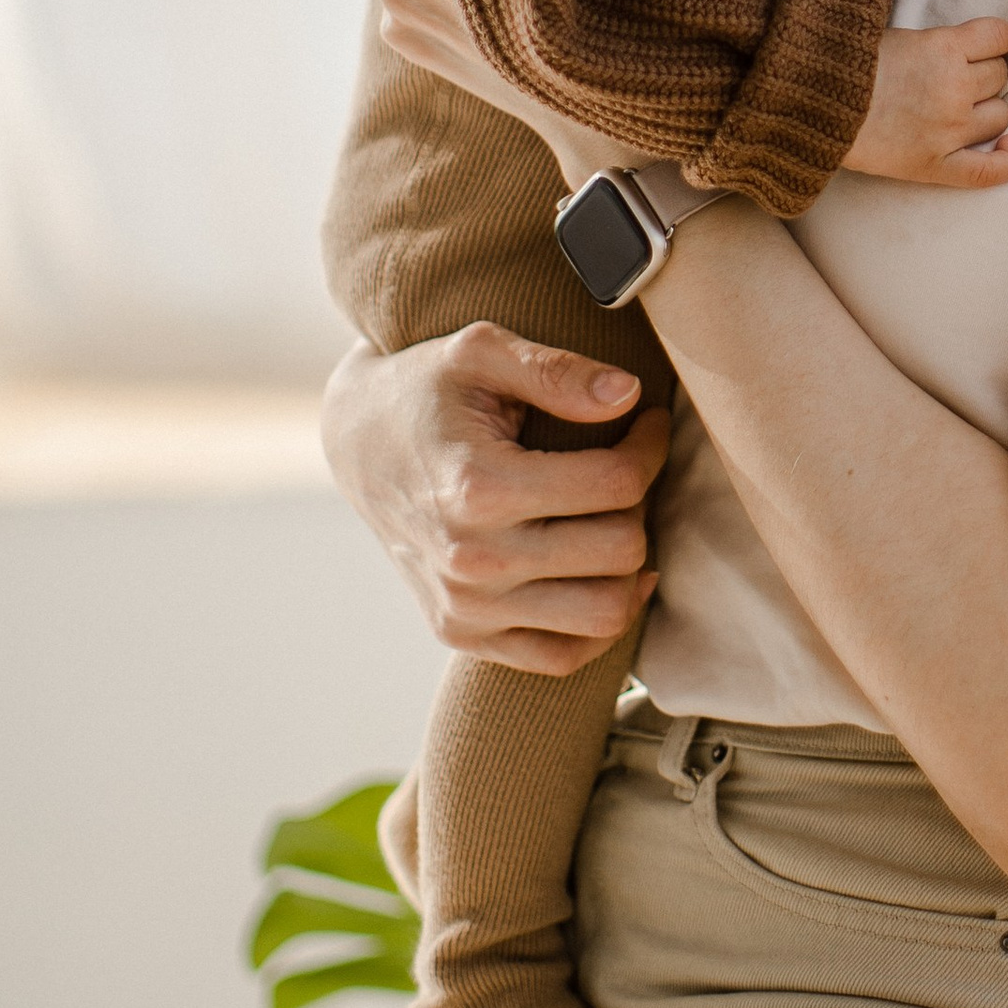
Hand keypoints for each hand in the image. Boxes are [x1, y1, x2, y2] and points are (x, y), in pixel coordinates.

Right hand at [320, 327, 672, 671]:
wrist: (357, 443)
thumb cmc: (426, 388)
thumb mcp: (480, 350)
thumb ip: (555, 370)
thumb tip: (629, 395)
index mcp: (478, 488)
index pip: (617, 483)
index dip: (650, 444)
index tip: (645, 420)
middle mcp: (470, 560)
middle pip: (620, 550)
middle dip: (640, 501)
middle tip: (624, 467)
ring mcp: (465, 608)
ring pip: (606, 613)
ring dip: (629, 565)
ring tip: (613, 518)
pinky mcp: (462, 635)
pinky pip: (564, 656)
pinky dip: (597, 620)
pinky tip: (597, 570)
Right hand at [843, 17, 1007, 189]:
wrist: (810, 102)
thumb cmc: (846, 65)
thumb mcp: (897, 35)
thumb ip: (936, 43)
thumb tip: (964, 48)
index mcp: (943, 47)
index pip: (1001, 37)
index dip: (997, 42)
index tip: (988, 47)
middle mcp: (954, 86)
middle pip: (998, 76)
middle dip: (983, 74)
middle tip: (954, 78)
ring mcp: (949, 128)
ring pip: (1000, 115)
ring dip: (986, 110)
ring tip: (960, 109)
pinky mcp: (937, 164)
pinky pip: (990, 170)